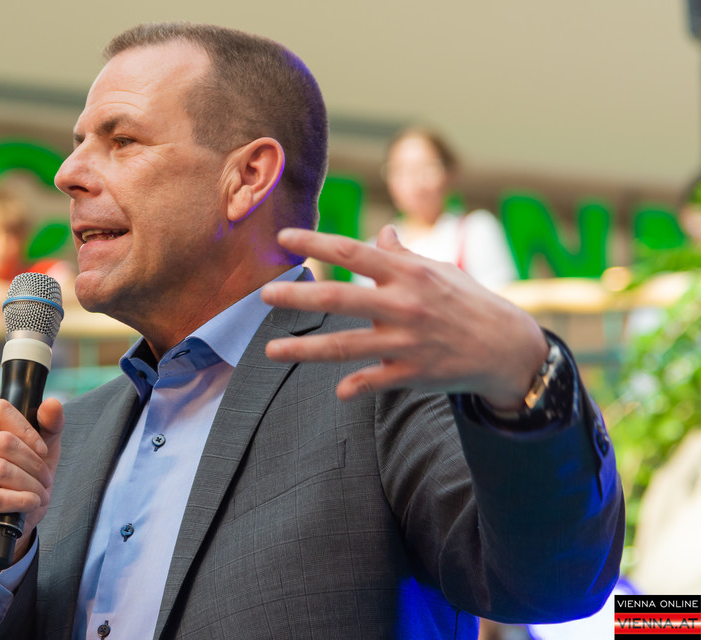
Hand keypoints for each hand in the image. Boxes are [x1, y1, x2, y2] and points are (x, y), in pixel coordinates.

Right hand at [0, 398, 63, 575]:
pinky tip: (30, 504)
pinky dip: (19, 501)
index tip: (43, 451)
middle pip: (4, 441)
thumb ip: (50, 426)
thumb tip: (52, 404)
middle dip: (34, 464)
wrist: (4, 527)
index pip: (1, 410)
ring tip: (41, 495)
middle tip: (46, 480)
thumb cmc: (20, 483)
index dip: (29, 431)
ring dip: (30, 485)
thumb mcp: (41, 452)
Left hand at [261, 226, 547, 409]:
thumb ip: (403, 256)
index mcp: (408, 273)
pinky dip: (355, 387)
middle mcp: (404, 305)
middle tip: (264, 294)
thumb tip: (381, 234)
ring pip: (347, 347)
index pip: (353, 252)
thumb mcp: (440, 271)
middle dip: (299, 296)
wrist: (509, 348)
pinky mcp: (413, 374)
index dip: (316, 243)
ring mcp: (407, 342)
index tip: (283, 238)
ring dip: (305, 349)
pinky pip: (375, 381)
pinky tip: (337, 390)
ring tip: (271, 349)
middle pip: (340, 299)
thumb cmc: (468, 302)